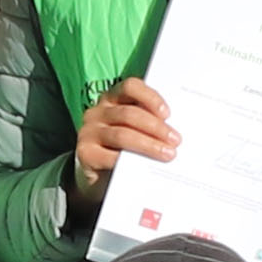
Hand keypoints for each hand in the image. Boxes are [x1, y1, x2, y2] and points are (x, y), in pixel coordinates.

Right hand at [71, 76, 183, 196]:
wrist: (99, 174)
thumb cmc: (123, 147)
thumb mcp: (134, 129)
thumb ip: (148, 124)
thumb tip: (174, 130)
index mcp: (112, 98)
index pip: (130, 87)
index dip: (150, 97)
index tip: (167, 113)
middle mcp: (97, 111)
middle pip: (129, 114)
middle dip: (156, 127)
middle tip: (175, 140)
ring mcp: (89, 132)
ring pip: (122, 135)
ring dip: (148, 145)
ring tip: (167, 154)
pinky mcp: (86, 152)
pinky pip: (111, 157)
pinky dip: (131, 162)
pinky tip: (145, 167)